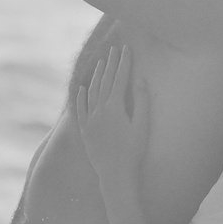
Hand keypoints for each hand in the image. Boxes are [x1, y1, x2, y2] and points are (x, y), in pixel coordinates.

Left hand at [77, 41, 150, 192]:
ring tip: (101, 63)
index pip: (120, 79)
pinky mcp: (84, 130)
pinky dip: (81, 96)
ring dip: (96, 76)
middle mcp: (99, 110)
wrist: (115, 174)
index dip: (124, 62)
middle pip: (105, 81)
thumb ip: (141, 102)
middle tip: (114, 49)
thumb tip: (140, 80)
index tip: (127, 49)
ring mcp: (90, 120)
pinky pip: (80, 109)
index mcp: (115, 107)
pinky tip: (81, 88)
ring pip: (91, 92)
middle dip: (110, 64)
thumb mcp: (142, 126)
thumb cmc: (133, 152)